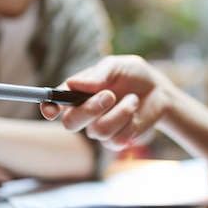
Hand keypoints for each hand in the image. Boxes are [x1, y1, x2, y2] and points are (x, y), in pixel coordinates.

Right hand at [41, 55, 171, 150]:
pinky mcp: (115, 141)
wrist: (158, 90)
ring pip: (98, 131)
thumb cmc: (133, 74)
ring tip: (132, 100)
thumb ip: (98, 75)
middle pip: (70, 123)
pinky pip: (116, 140)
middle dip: (91, 109)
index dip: (48, 107)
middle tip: (111, 95)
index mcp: (77, 92)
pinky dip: (130, 124)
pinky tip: (136, 115)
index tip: (51, 109)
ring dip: (120, 113)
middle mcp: (84, 112)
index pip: (54, 102)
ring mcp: (98, 128)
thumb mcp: (116, 66)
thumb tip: (73, 83)